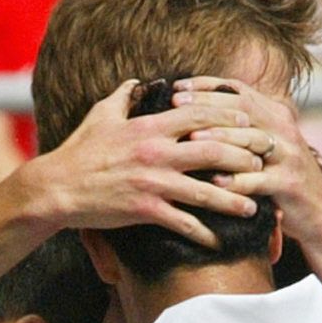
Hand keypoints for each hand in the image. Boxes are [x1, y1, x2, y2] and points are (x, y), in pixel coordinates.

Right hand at [14, 78, 265, 244]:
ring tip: (255, 205)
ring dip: (235, 199)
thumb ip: (123, 96)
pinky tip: (221, 240)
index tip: (249, 120)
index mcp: (149, 127)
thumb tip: (137, 82)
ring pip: (206, 190)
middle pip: (213, 149)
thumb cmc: (79, 150)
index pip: (198, 114)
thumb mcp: (100, 115)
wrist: (56, 188)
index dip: (228, 115)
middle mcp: (155, 152)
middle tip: (265, 161)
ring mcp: (152, 183)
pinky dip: (204, 234)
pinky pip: (183, 224)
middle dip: (245, 155)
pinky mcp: (145, 210)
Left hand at [172, 76, 321, 267]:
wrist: (319, 213)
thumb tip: (192, 113)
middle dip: (207, 104)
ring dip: (220, 137)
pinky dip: (237, 181)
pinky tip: (214, 182)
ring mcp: (289, 156)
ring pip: (252, 139)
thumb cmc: (279, 178)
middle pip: (243, 108)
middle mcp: (284, 130)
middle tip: (176, 105)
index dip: (207, 86)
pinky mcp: (291, 184)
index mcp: (276, 115)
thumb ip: (239, 128)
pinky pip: (261, 180)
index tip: (177, 88)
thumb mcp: (264, 147)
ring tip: (192, 140)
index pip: (239, 90)